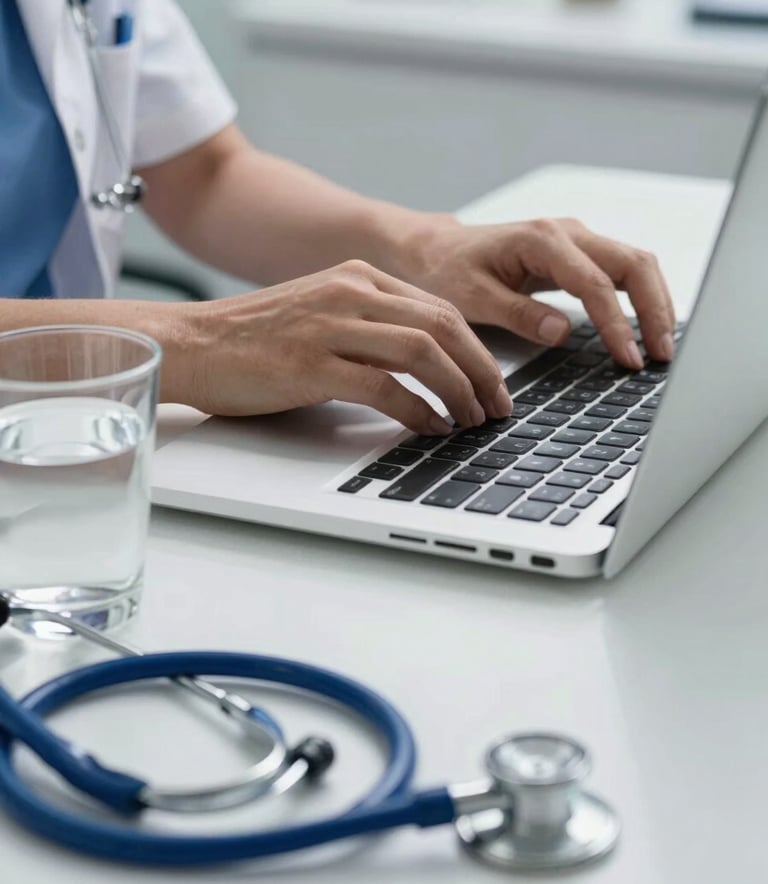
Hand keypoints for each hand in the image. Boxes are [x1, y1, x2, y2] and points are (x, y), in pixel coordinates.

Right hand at [171, 260, 510, 432]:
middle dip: (481, 372)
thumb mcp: (321, 311)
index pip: (440, 309)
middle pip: (443, 327)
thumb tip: (424, 364)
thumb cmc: (255, 338)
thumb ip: (370, 325)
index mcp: (357, 276)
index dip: (477, 351)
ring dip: (458, 391)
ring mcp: (330, 325)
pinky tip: (429, 427)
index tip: (491, 384)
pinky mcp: (310, 364)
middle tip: (495, 408)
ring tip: (469, 421)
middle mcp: (349, 292)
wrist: (192, 343)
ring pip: (423, 352)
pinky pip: (385, 386)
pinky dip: (418, 410)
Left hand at [401, 217, 675, 368]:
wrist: (435, 249)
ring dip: (654, 303)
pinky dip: (639, 297)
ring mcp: (575, 240)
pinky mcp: (577, 254)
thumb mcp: (473, 297)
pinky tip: (645, 327)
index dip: (617, 324)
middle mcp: (566, 233)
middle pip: (633, 264)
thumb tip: (563, 333)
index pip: (596, 284)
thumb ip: (518, 314)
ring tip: (662, 346)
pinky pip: (621, 271)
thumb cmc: (447, 270)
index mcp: (541, 241)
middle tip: (663, 354)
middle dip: (655, 309)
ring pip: (635, 264)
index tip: (629, 358)